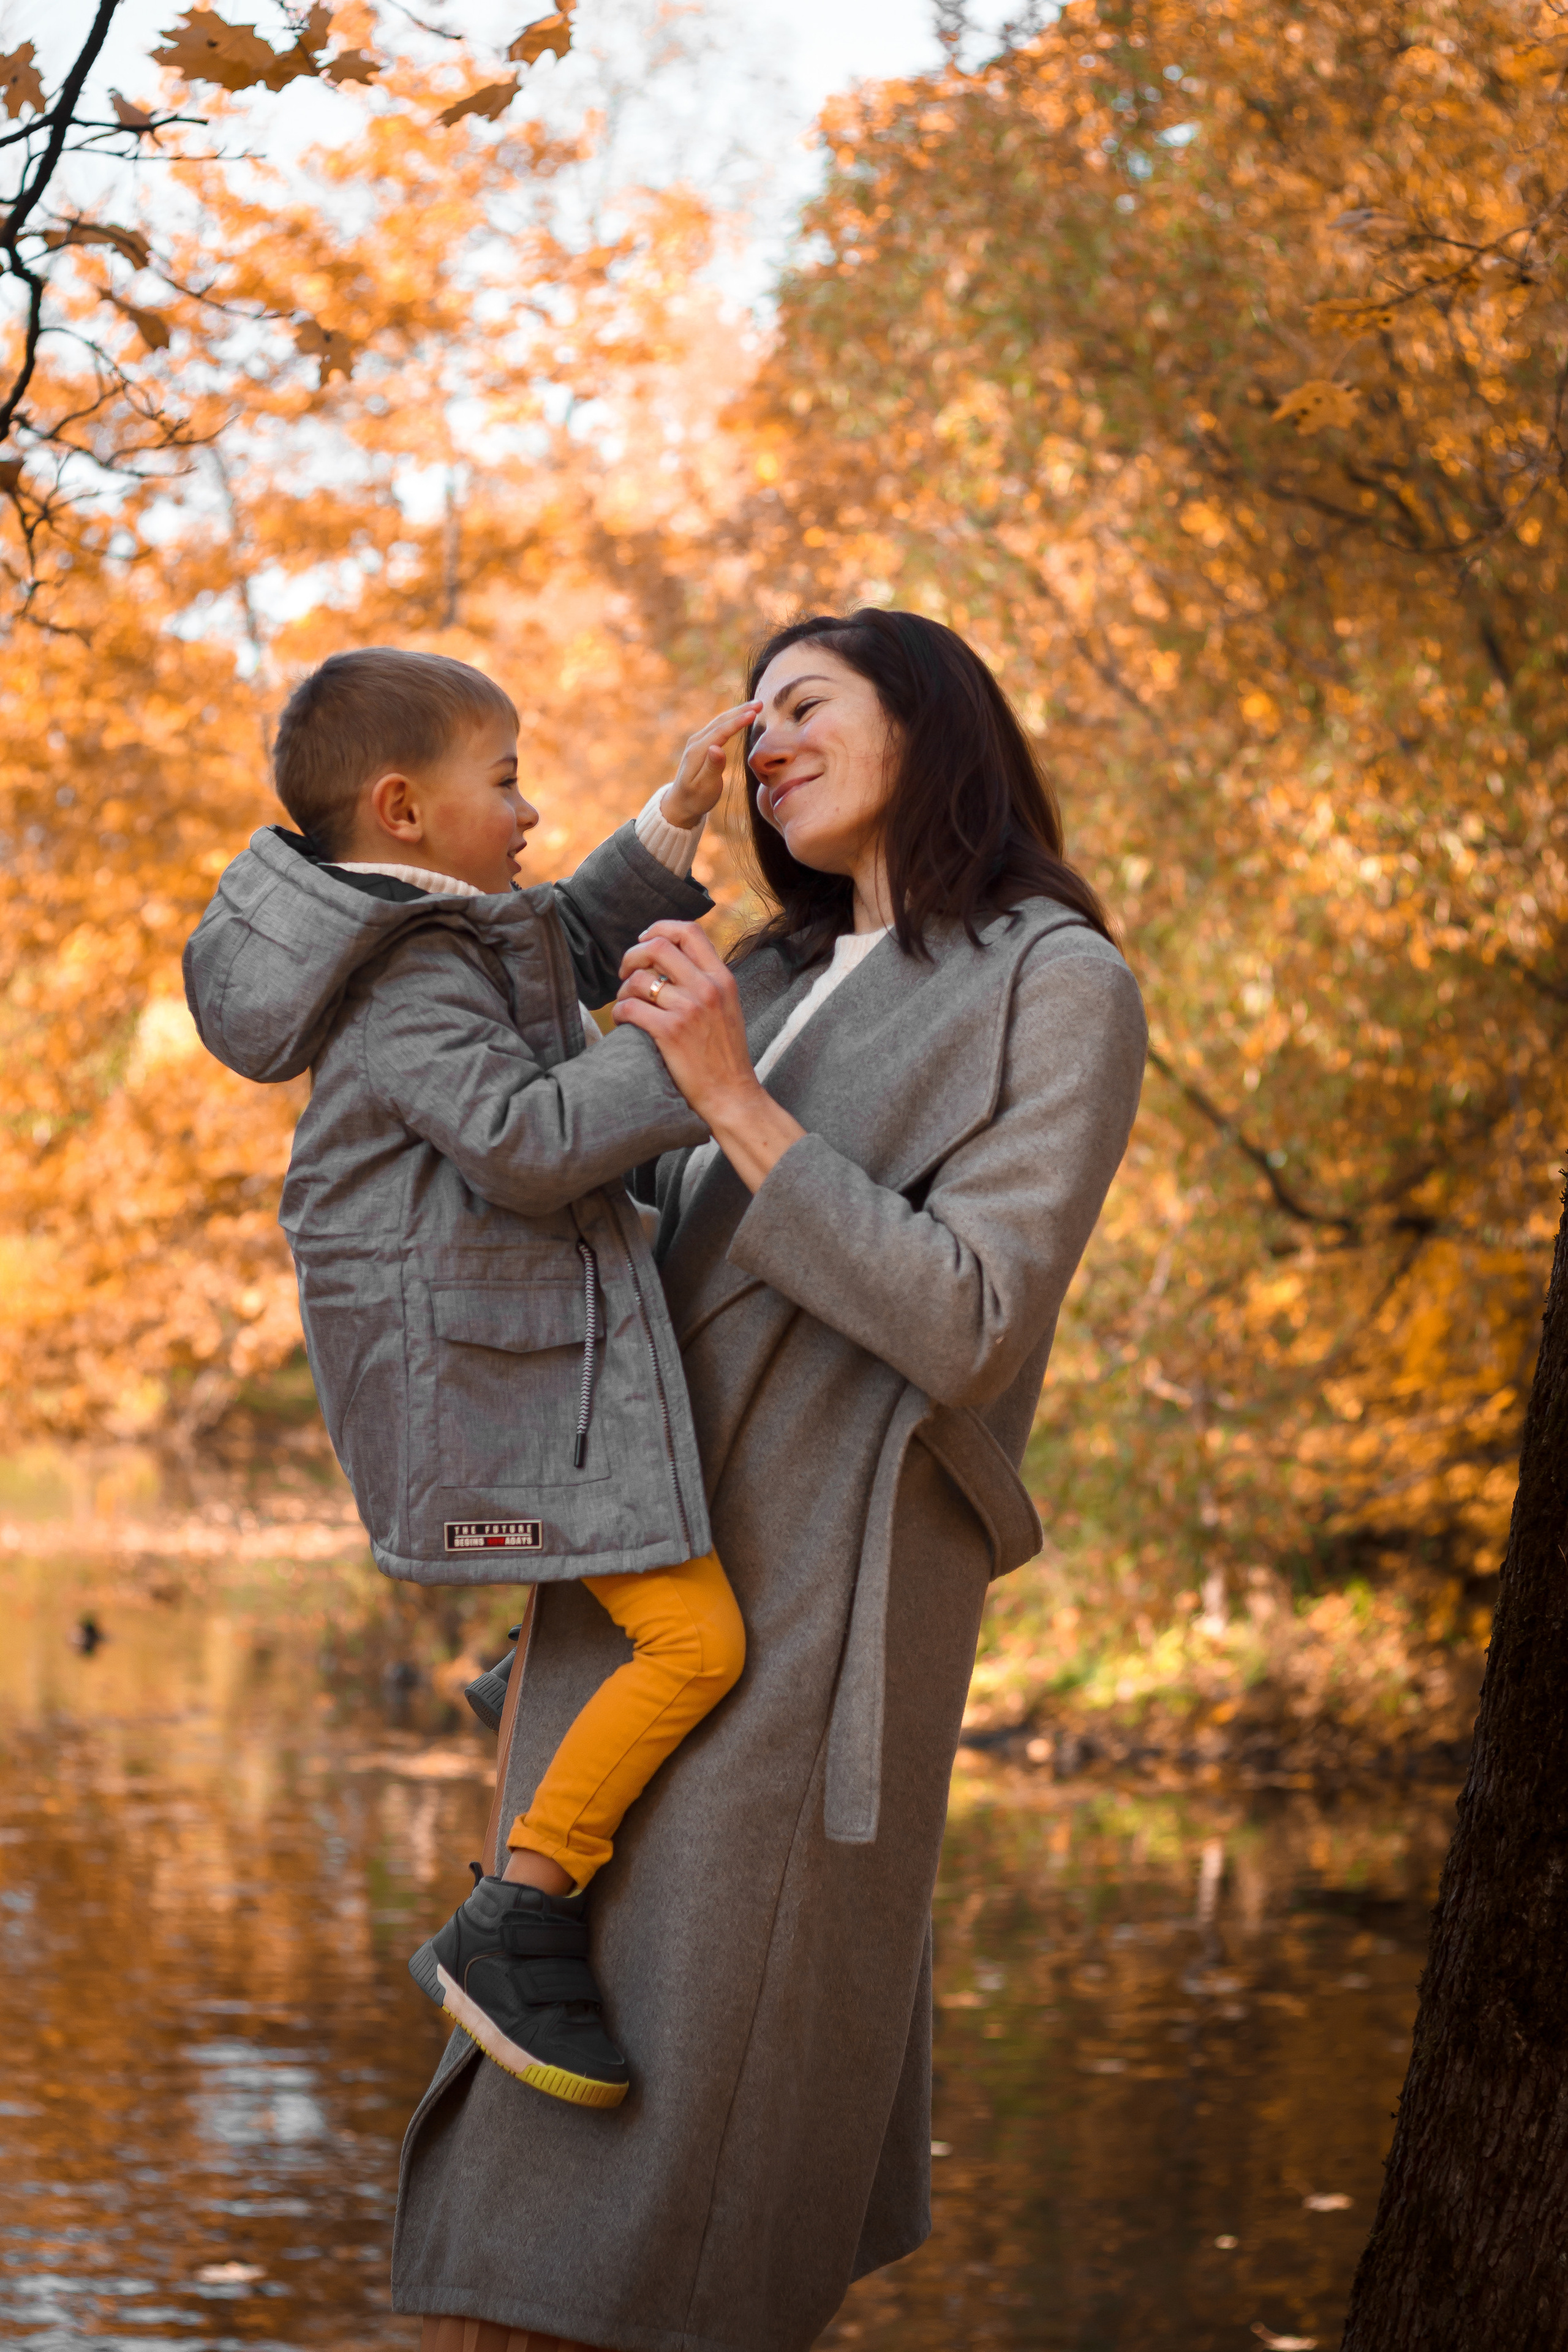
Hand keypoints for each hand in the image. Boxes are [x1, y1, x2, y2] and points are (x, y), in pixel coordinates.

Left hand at [613, 920, 806, 1192]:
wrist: (732, 1096)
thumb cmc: (724, 1056)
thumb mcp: (726, 1008)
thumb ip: (705, 981)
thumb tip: (669, 960)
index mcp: (722, 978)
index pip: (689, 931)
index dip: (659, 928)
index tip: (644, 941)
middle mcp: (707, 988)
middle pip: (657, 946)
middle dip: (631, 956)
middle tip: (625, 973)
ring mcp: (689, 1009)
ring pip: (639, 979)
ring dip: (623, 990)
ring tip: (627, 1005)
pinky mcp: (670, 1032)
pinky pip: (630, 1007)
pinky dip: (620, 1013)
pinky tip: (625, 1023)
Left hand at [660, 700, 761, 829]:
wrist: (681, 802)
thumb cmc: (696, 798)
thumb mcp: (705, 787)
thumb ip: (712, 768)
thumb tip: (717, 748)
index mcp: (698, 751)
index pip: (720, 732)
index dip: (738, 722)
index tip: (754, 714)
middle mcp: (696, 742)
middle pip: (721, 721)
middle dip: (741, 711)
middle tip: (760, 704)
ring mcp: (698, 741)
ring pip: (720, 721)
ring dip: (738, 712)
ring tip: (756, 706)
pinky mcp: (702, 744)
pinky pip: (719, 727)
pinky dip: (732, 719)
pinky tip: (742, 716)